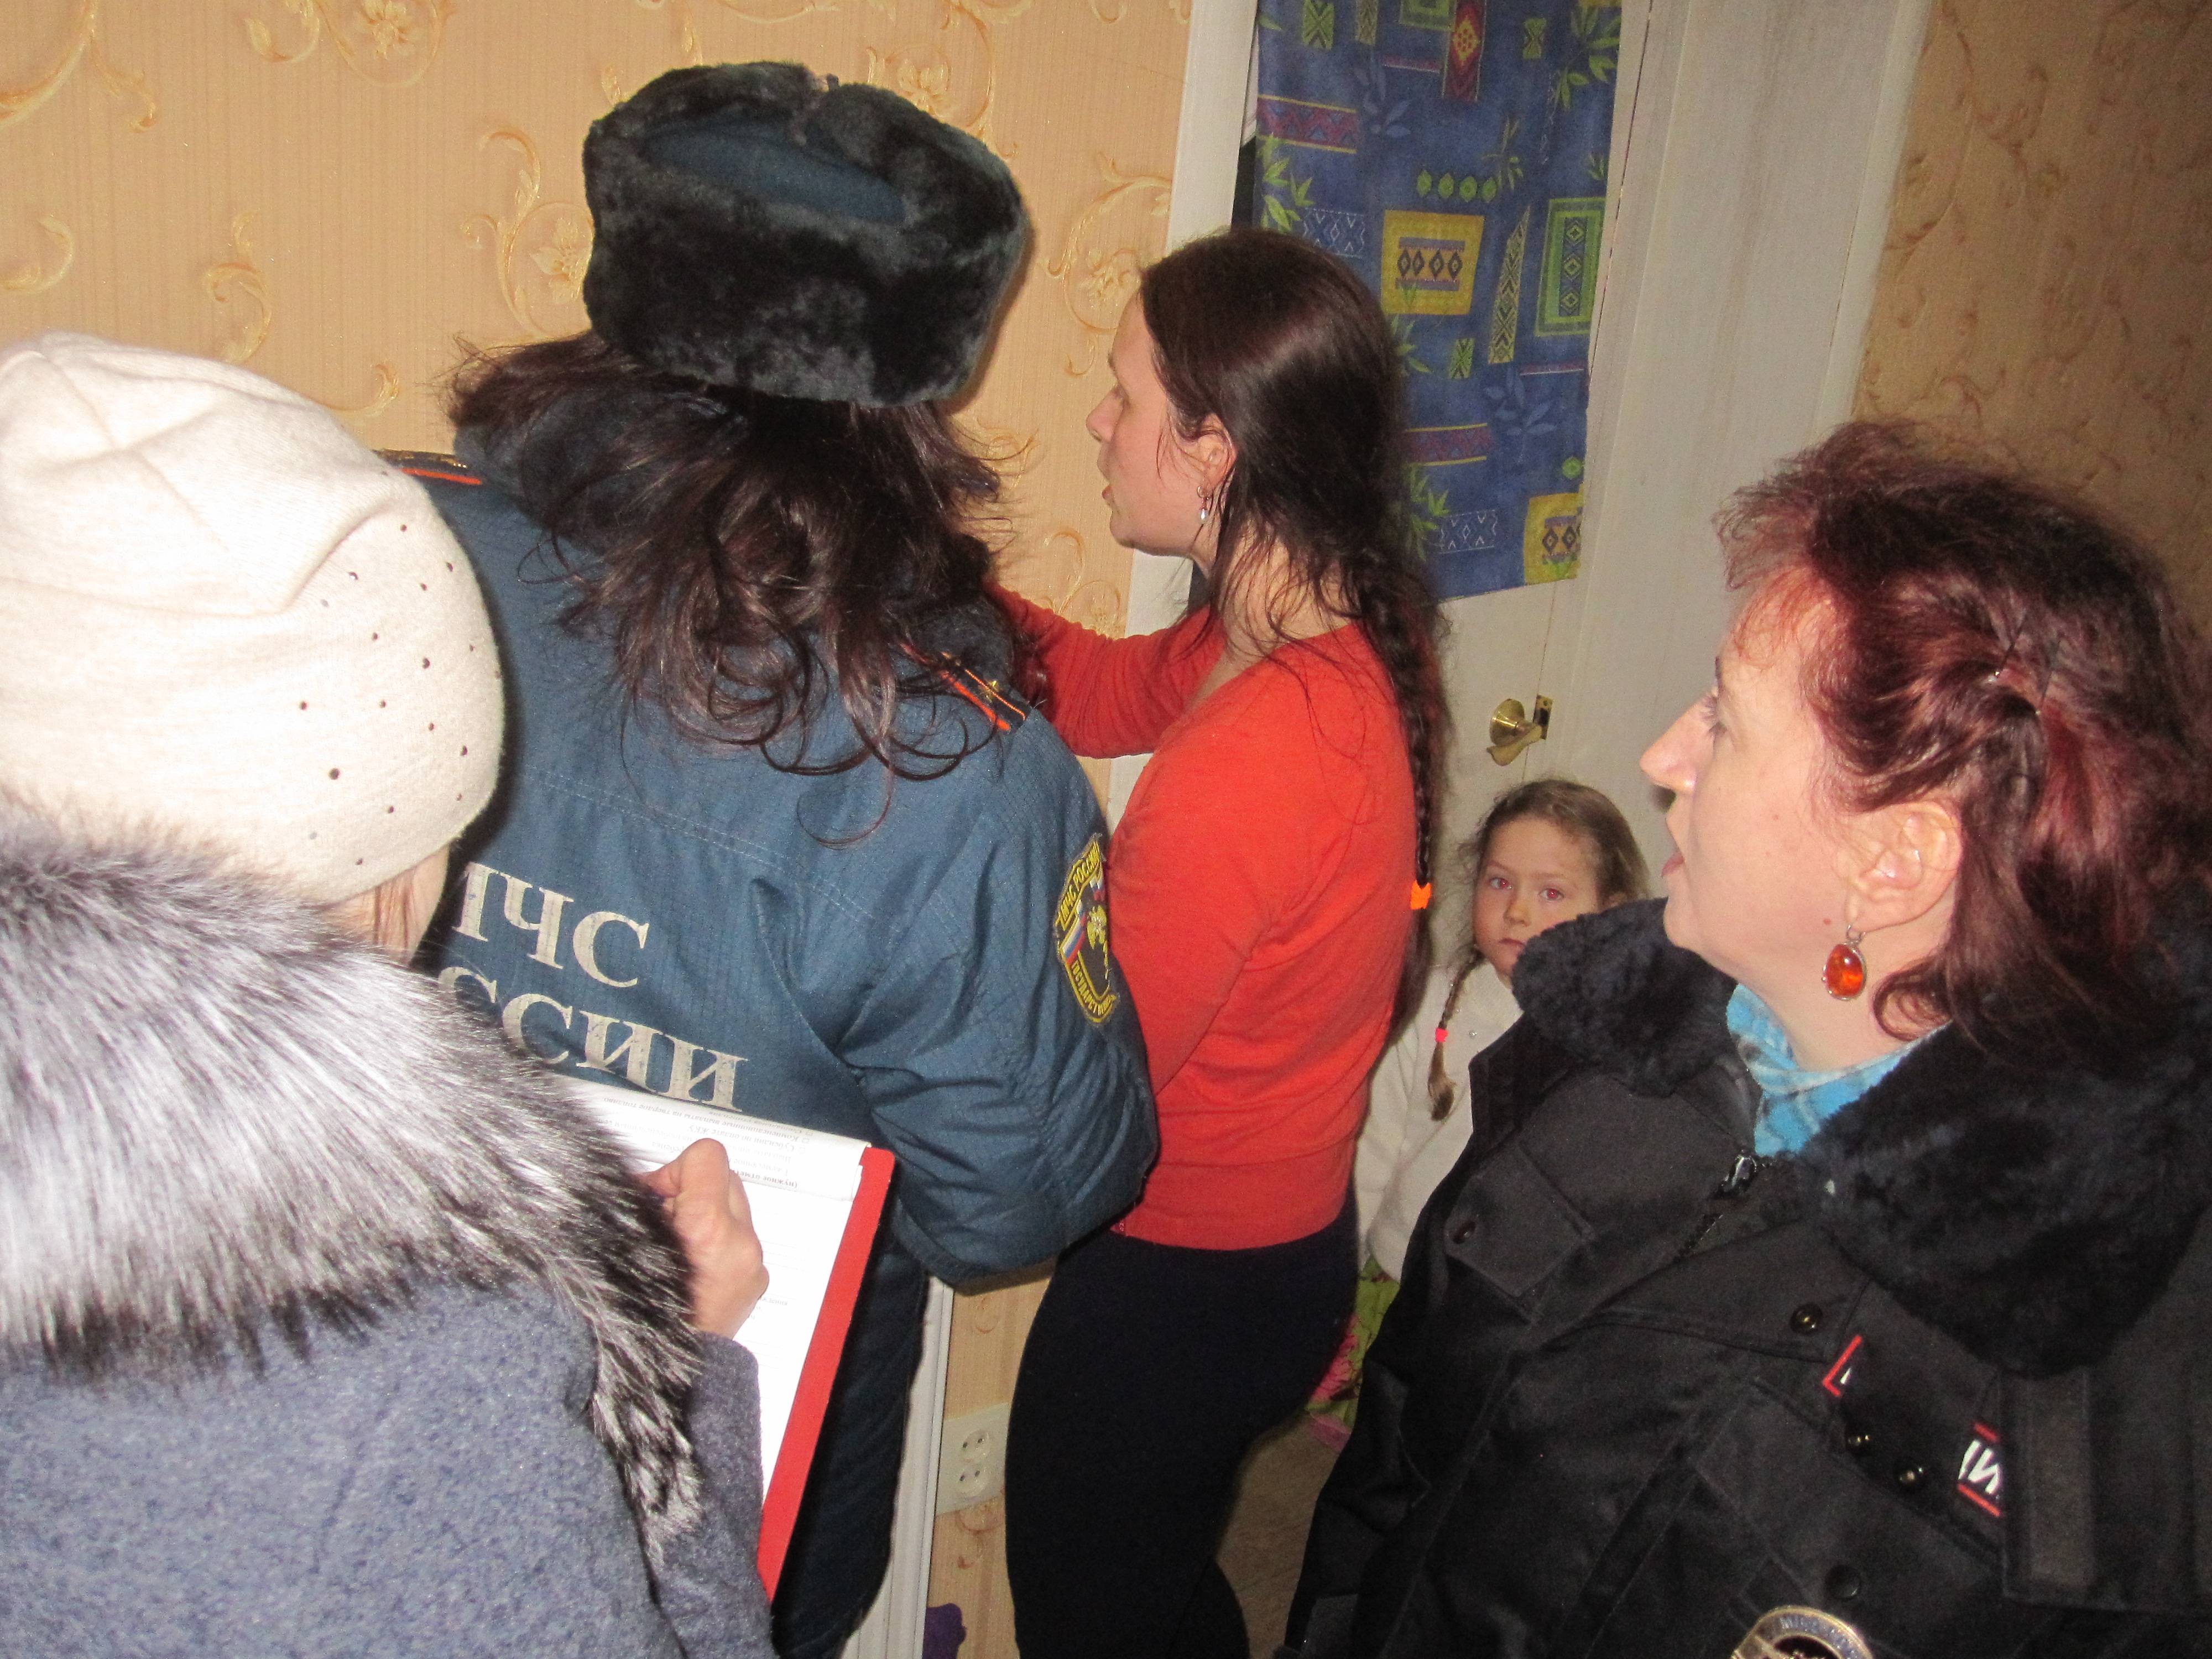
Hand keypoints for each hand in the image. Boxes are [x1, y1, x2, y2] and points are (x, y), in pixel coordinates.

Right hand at [640, 1139, 768, 1338]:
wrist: (673, 1374)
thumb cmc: (642, 1315)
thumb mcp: (630, 1248)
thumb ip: (641, 1206)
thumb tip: (646, 1184)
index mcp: (708, 1227)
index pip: (706, 1156)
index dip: (675, 1170)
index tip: (656, 1197)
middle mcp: (740, 1240)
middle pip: (723, 1176)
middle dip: (691, 1189)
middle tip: (661, 1219)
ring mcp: (753, 1261)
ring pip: (733, 1207)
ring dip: (705, 1215)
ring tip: (676, 1247)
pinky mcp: (757, 1278)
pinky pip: (740, 1239)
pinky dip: (718, 1241)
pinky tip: (692, 1268)